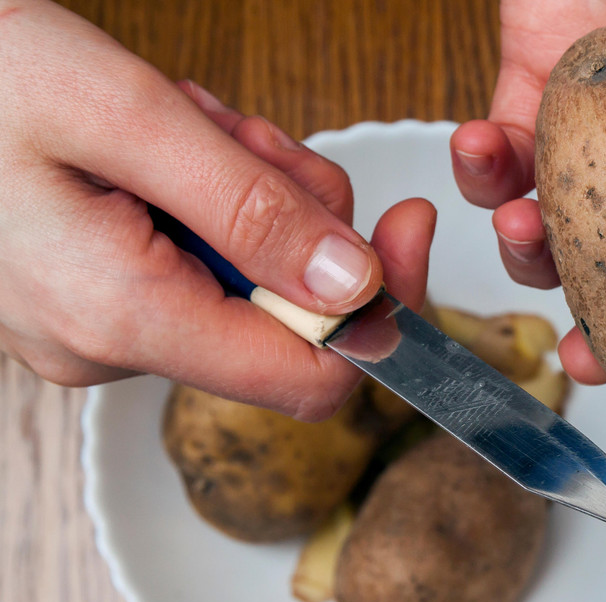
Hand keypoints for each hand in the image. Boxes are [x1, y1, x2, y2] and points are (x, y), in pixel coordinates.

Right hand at [0, 0, 434, 419]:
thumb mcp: (126, 115)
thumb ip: (251, 208)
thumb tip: (356, 286)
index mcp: (121, 318)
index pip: (309, 378)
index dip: (378, 310)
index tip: (405, 227)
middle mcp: (112, 345)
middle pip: (284, 309)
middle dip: (292, 210)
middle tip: (239, 135)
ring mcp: (99, 323)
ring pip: (247, 269)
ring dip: (246, 185)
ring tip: (182, 122)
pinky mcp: (97, 291)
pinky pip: (199, 252)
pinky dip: (207, 189)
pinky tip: (160, 139)